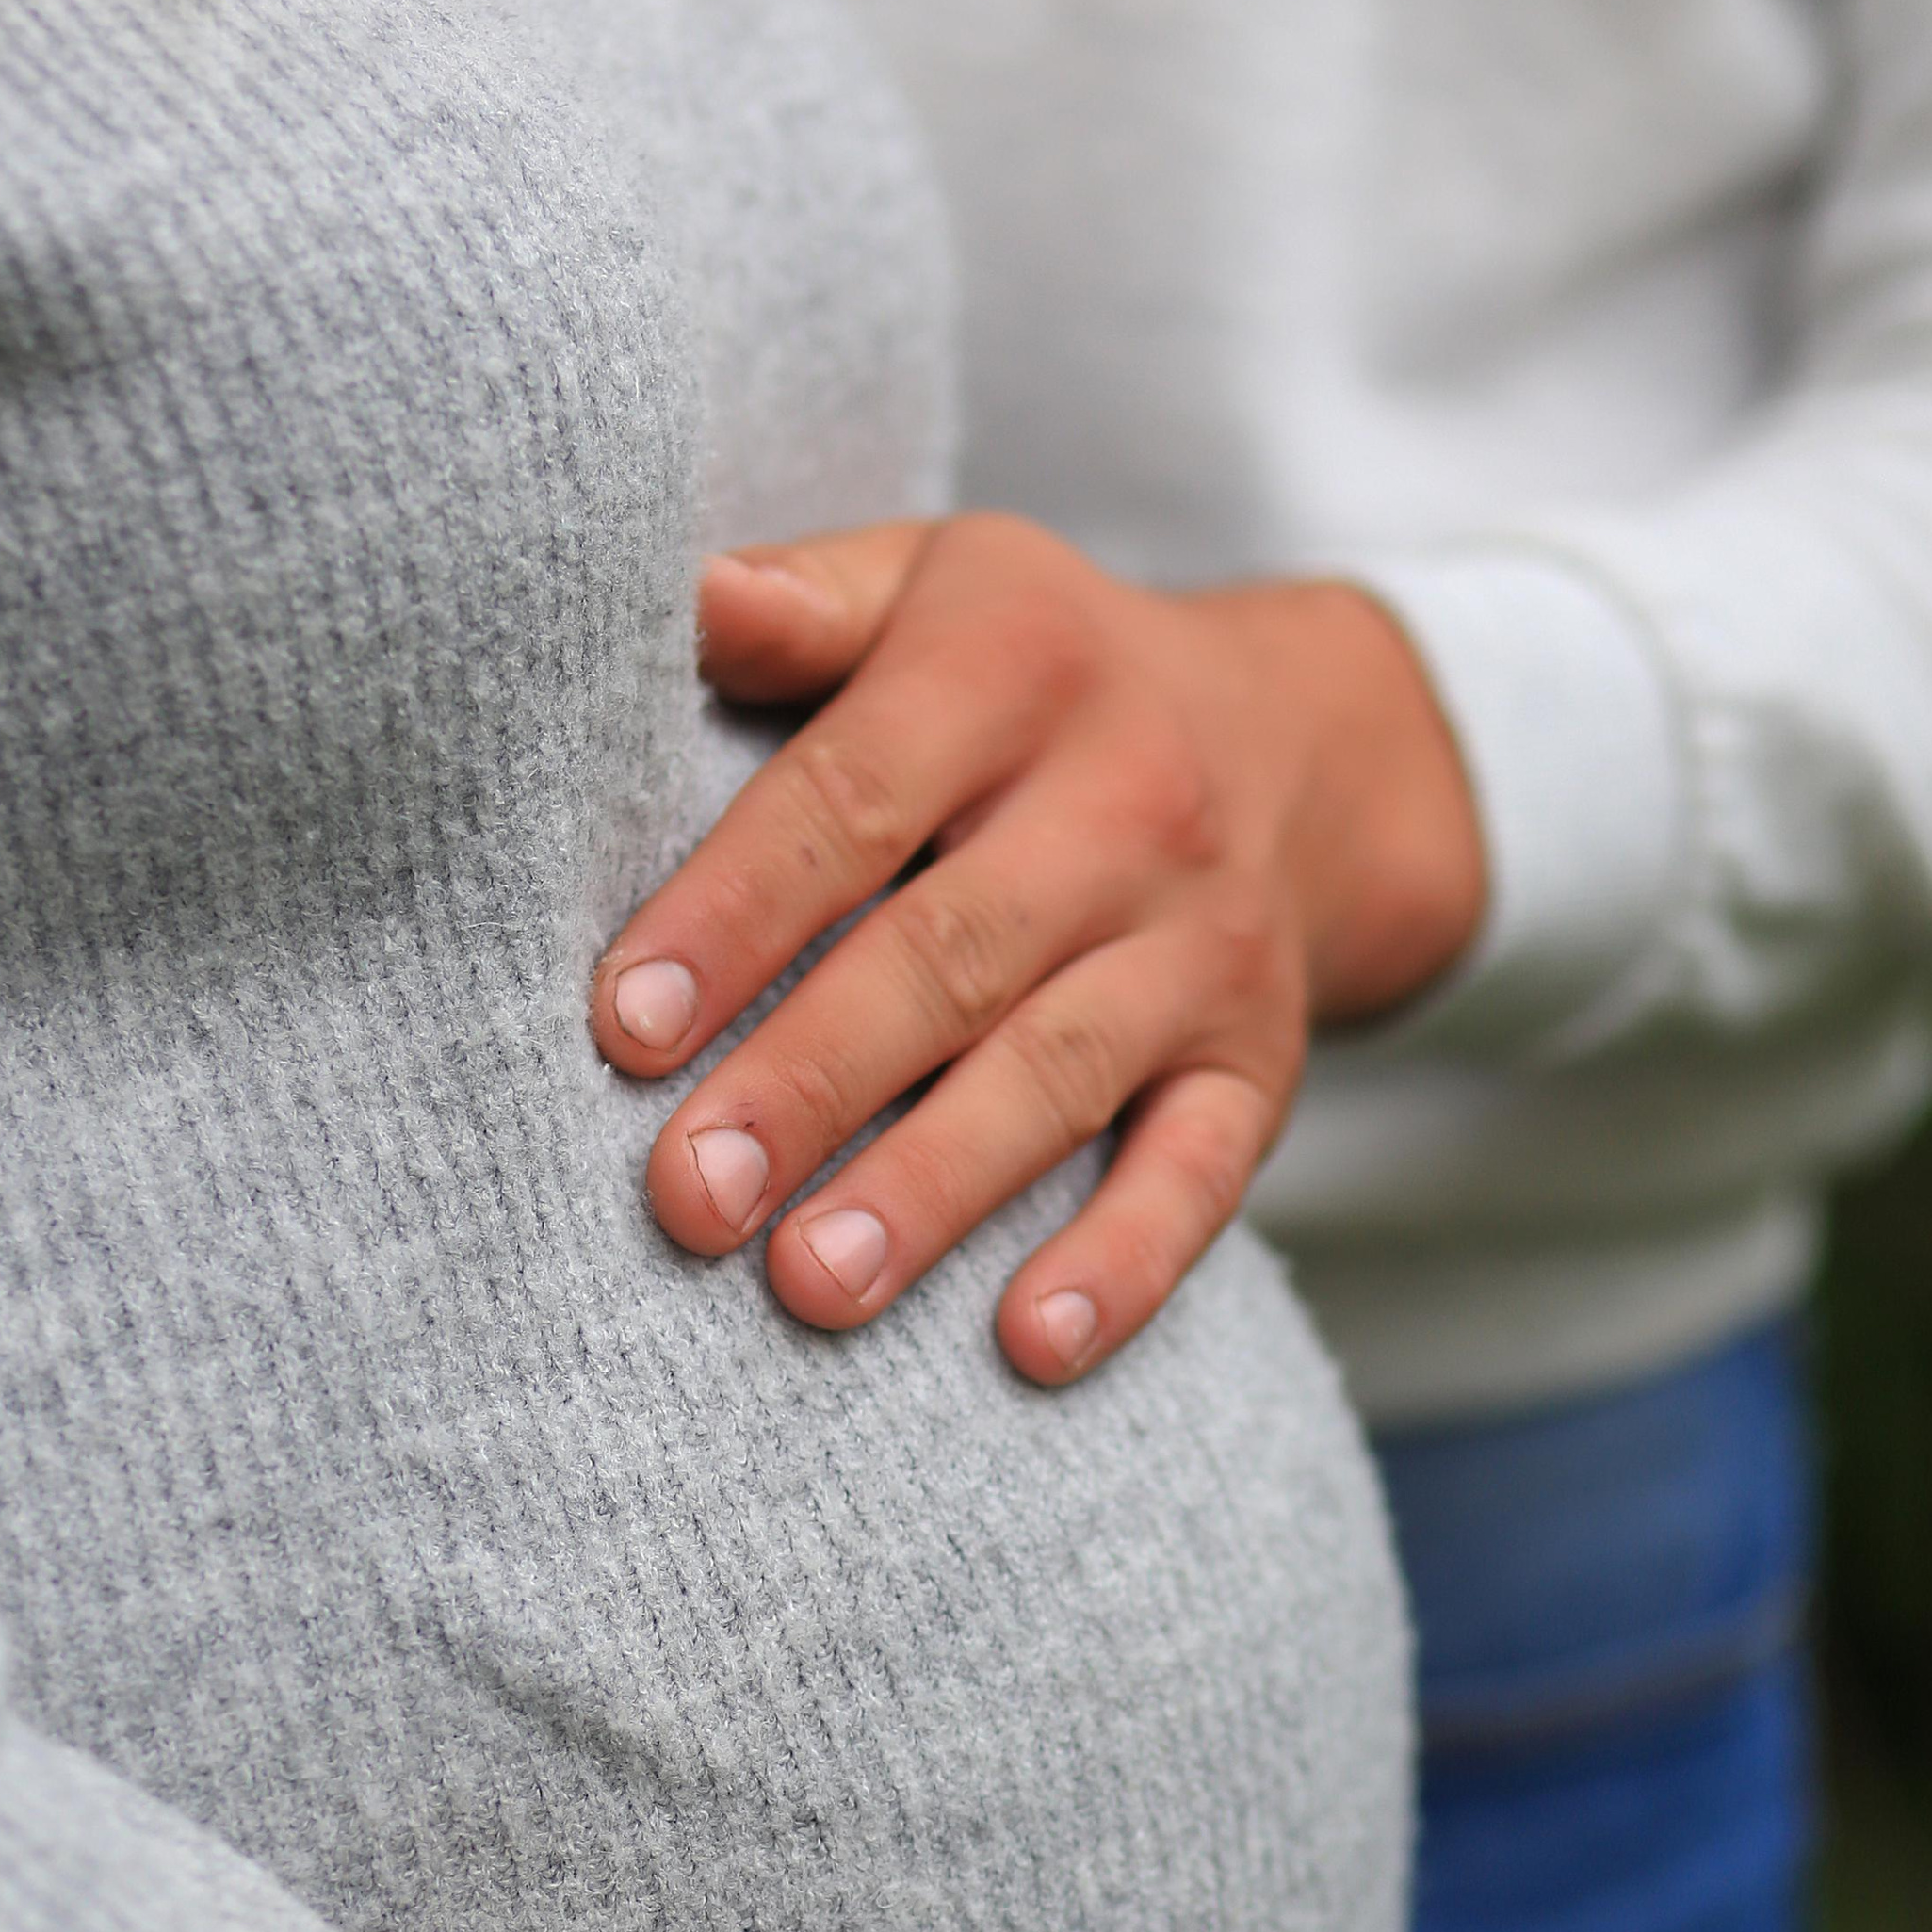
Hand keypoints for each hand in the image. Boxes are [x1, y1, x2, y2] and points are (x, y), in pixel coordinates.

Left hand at [590, 519, 1485, 1380]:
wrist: (1308, 739)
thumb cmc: (1040, 677)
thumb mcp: (932, 584)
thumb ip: (799, 601)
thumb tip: (672, 595)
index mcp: (1012, 668)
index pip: (850, 800)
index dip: (734, 916)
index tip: (623, 1030)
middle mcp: (1126, 804)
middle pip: (948, 954)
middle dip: (812, 1081)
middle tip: (688, 1195)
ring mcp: (1203, 946)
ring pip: (1057, 1075)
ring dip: (932, 1189)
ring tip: (810, 1285)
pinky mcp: (1259, 1064)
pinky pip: (1201, 1172)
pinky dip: (1123, 1264)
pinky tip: (1029, 1347)